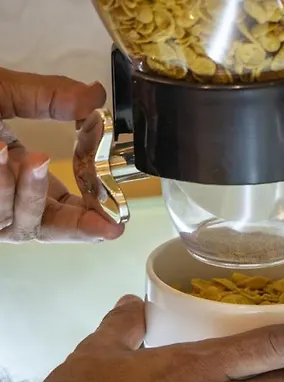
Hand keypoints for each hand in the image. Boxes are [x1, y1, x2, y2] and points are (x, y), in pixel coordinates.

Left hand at [0, 67, 124, 241]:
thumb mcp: (5, 93)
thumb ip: (51, 97)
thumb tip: (95, 97)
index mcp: (22, 179)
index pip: (63, 211)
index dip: (90, 222)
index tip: (115, 225)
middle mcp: (5, 201)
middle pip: (44, 229)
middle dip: (75, 226)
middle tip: (102, 224)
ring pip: (17, 221)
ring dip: (27, 191)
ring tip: (31, 156)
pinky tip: (1, 154)